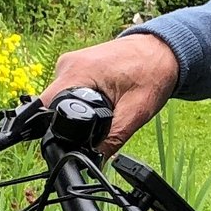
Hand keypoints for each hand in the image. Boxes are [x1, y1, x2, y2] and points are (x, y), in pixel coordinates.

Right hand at [38, 33, 179, 155]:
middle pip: (51, 105)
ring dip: (77, 109)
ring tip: (107, 106)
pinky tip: (103, 99)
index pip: (46, 107)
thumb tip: (94, 160)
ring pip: (60, 98)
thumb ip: (112, 139)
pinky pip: (69, 88)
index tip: (68, 142)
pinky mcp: (77, 65)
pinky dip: (82, 99)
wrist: (163, 51)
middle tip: (99, 123)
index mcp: (77, 72)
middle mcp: (67, 64)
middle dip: (69, 121)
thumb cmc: (153, 74)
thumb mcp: (135, 112)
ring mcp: (71, 63)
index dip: (52, 130)